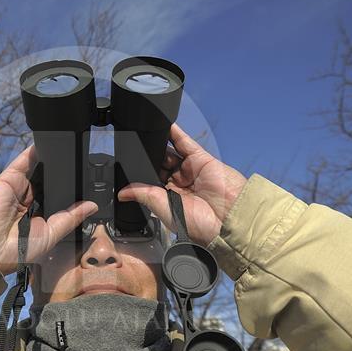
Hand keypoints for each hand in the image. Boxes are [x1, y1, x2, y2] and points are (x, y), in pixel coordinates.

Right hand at [0, 146, 97, 275]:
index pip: (56, 197)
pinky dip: (35, 151)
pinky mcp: (9, 178)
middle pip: (48, 181)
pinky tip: (50, 144)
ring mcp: (18, 188)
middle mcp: (27, 200)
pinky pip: (24, 160)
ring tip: (71, 153)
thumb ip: (70, 217)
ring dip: (52, 162)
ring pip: (38, 168)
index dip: (69, 191)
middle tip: (83, 166)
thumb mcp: (51, 235)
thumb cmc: (14, 251)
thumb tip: (92, 206)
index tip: (87, 184)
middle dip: (62, 175)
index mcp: (37, 215)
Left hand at [117, 123, 246, 245]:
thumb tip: (122, 193)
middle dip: (147, 159)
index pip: (150, 182)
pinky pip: (184, 143)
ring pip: (169, 152)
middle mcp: (180, 184)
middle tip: (133, 152)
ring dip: (158, 145)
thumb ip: (145, 196)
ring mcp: (190, 170)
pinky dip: (173, 133)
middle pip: (158, 165)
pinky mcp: (201, 159)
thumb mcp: (166, 210)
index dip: (139, 174)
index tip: (125, 167)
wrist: (229, 220)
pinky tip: (162, 125)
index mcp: (170, 199)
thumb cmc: (203, 226)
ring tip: (143, 137)